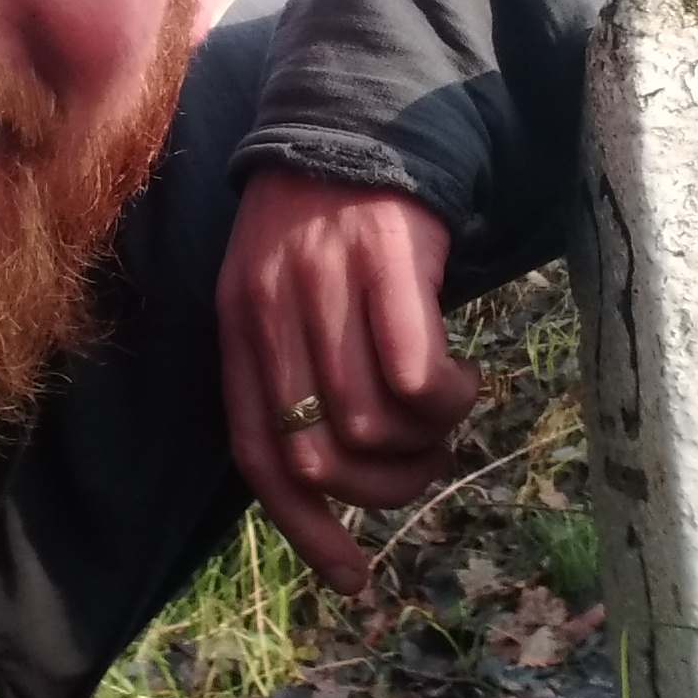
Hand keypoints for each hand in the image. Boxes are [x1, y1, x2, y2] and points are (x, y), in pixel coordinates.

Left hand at [217, 169, 483, 595]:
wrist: (354, 120)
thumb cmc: (321, 226)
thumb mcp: (278, 298)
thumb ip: (290, 373)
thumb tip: (329, 470)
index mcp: (238, 330)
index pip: (257, 454)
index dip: (304, 527)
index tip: (352, 576)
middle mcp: (272, 312)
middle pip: (320, 449)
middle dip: (380, 487)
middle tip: (419, 469)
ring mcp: (326, 285)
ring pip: (369, 419)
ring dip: (420, 444)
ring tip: (443, 420)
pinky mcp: (385, 260)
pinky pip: (413, 371)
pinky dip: (443, 400)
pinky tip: (459, 384)